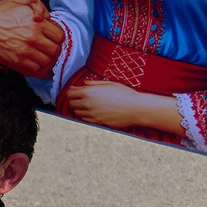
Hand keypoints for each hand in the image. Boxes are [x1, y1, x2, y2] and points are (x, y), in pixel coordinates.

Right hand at [0, 0, 60, 76]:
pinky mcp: (17, 62)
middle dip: (53, 48)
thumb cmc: (0, 12)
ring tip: (39, 54)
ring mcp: (25, 52)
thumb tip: (48, 16)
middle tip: (47, 47)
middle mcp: (33, 38)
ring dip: (45, 59)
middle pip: (55, 50)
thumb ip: (38, 4)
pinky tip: (32, 62)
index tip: (51, 37)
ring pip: (47, 62)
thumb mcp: (20, 0)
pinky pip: (35, 70)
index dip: (57, 37)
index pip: (60, 36)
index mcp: (37, 23)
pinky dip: (36, 67)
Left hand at [62, 80, 179, 134]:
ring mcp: (92, 115)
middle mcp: (87, 104)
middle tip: (80, 98)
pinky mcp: (97, 123)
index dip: (71, 91)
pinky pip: (84, 120)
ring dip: (79, 109)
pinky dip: (85, 116)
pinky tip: (92, 112)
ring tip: (87, 105)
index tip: (75, 91)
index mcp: (89, 92)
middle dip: (74, 100)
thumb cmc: (125, 94)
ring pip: (77, 113)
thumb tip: (84, 84)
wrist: (136, 108)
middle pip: (71, 103)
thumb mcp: (109, 84)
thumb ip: (93, 84)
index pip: (70, 93)